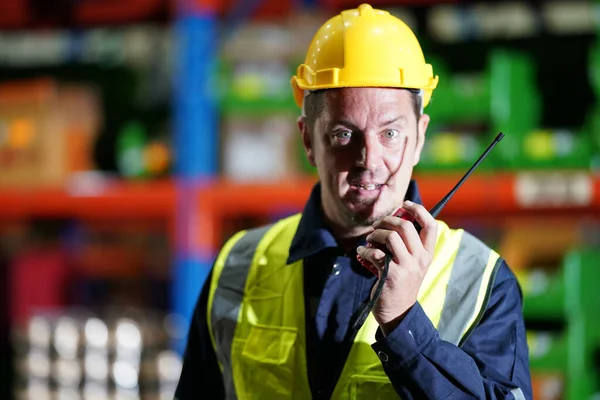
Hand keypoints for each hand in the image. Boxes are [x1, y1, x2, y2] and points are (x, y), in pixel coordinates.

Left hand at [356, 200, 437, 335]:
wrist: (398, 313)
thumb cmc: (402, 283)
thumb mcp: (413, 264)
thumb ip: (408, 245)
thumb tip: (394, 219)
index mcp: (427, 254)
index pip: (431, 225)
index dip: (418, 210)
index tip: (404, 204)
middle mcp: (420, 259)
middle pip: (406, 226)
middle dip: (387, 220)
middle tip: (377, 225)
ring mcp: (406, 267)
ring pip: (390, 236)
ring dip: (375, 234)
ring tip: (369, 239)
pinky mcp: (391, 274)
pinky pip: (375, 252)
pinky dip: (364, 250)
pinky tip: (361, 253)